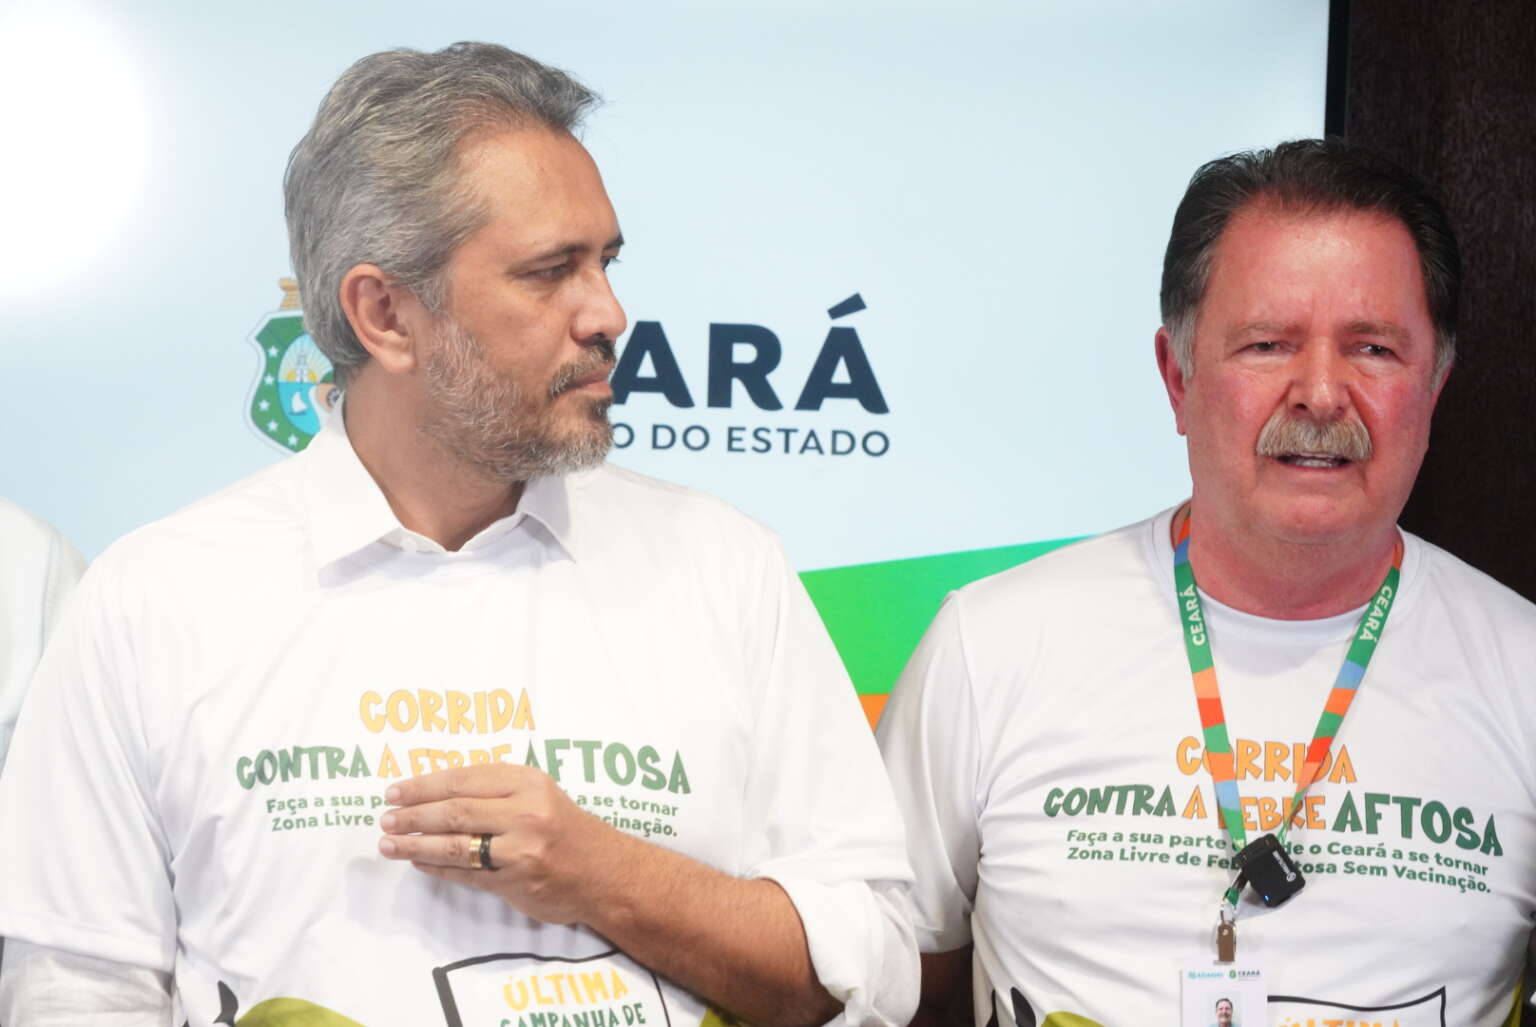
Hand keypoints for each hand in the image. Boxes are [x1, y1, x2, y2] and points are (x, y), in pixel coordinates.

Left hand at [377, 764, 623, 924]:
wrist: (603, 871)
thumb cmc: (565, 828)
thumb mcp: (539, 794)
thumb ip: (496, 790)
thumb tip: (435, 792)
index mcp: (528, 781)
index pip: (464, 779)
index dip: (424, 785)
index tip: (394, 791)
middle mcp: (525, 811)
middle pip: (455, 811)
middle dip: (413, 815)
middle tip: (385, 818)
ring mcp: (520, 848)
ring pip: (455, 844)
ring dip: (415, 844)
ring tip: (388, 843)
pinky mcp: (515, 880)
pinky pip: (465, 873)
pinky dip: (436, 867)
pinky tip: (418, 861)